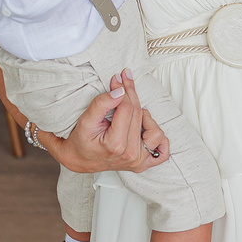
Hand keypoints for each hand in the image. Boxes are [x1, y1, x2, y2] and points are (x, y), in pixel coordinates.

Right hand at [45, 70, 167, 173]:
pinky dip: (159, 139)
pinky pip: (162, 152)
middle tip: (123, 81)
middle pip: (139, 115)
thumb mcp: (86, 120)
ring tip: (130, 112)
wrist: (79, 159)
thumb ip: (102, 104)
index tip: (118, 77)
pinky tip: (146, 129)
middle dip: (131, 94)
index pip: (127, 108)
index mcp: (115, 144)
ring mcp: (138, 161)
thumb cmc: (81, 141)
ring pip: (155, 131)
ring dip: (145, 117)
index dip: (122, 89)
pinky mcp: (143, 164)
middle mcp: (130, 154)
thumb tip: (120, 91)